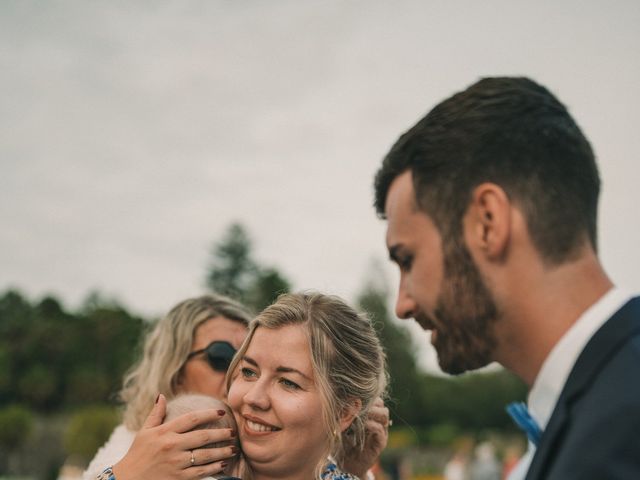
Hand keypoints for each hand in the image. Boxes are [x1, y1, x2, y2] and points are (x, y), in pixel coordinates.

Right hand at [112, 394, 236, 479]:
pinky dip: (214, 468)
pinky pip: (201, 471)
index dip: (209, 414)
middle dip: (221, 434)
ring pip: (205, 455)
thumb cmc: (137, 454)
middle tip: (232, 432)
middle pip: (203, 436)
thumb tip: (162, 395)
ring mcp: (176, 463)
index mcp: (165, 432)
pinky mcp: (178, 478)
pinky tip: (223, 464)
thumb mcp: (144, 432)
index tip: (221, 411)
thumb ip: (156, 414)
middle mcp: (172, 446)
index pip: (192, 418)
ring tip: (233, 448)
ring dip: (222, 452)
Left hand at [342, 397, 389, 478]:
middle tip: (359, 405)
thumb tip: (341, 397)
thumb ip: (345, 412)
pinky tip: (362, 425)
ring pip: (384, 415)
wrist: (348, 462)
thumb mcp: (343, 423)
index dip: (368, 396)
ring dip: (372, 412)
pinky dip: (371, 425)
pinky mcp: (380, 443)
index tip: (355, 397)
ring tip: (360, 414)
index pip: (375, 398)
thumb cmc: (344, 439)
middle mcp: (378, 421)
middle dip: (371, 403)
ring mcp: (381, 432)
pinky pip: (380, 430)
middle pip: (381, 405)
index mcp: (371, 414)